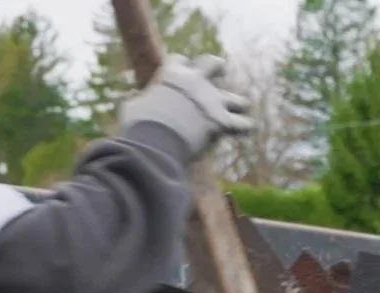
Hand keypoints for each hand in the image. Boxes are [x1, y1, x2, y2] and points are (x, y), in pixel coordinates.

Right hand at [118, 54, 252, 160]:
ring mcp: (211, 101)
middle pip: (212, 64)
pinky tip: (249, 127)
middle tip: (219, 72)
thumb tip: (129, 97)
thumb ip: (134, 100)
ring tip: (241, 105)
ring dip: (237, 102)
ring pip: (234, 97)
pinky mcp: (221, 122)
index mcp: (172, 75)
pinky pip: (241, 125)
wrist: (154, 143)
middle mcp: (195, 82)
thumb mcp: (131, 109)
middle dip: (216, 68)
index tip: (178, 77)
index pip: (179, 61)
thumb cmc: (138, 128)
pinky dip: (245, 126)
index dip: (180, 67)